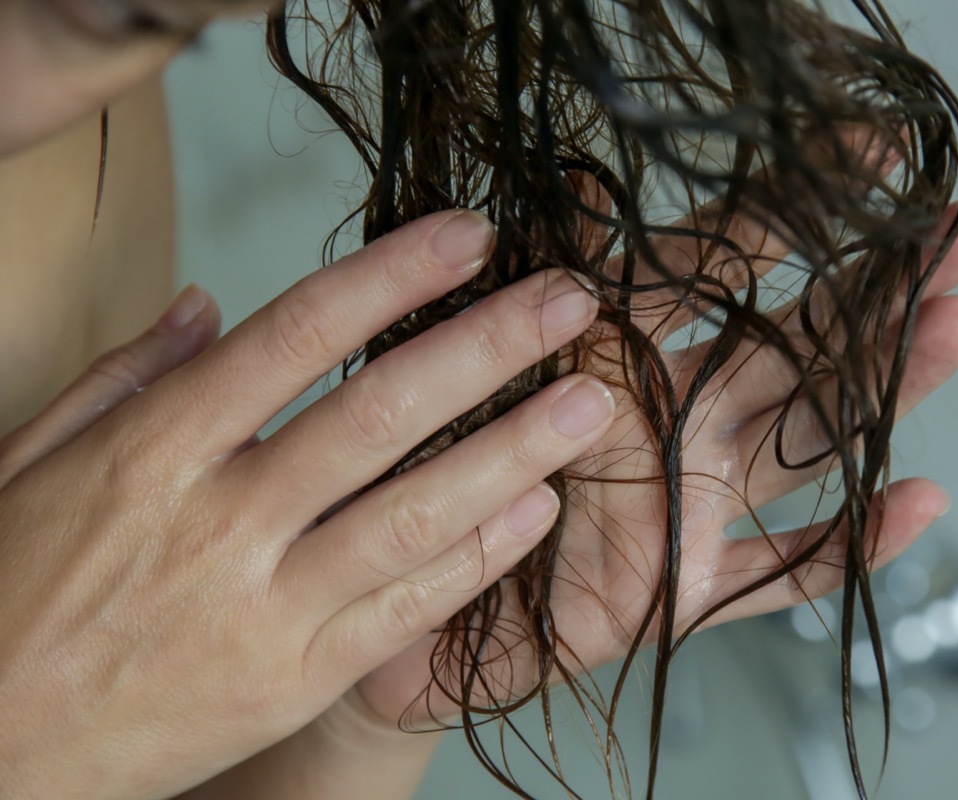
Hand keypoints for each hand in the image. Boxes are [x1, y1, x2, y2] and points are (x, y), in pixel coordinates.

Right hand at [0, 210, 614, 799]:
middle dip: (488, 348)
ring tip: (591, 403)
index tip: (468, 237)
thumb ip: (126, 378)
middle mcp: (218, 522)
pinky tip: (539, 508)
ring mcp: (264, 608)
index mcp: (152, 450)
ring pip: (414, 515)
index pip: (295, 337)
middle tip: (568, 301)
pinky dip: (479, 557)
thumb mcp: (29, 463)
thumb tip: (208, 306)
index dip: (392, 277)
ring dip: (515, 451)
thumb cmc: (11, 595)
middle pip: (378, 414)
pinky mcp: (296, 679)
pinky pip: (408, 611)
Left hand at [344, 198, 957, 726]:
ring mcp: (693, 508)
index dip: (800, 202)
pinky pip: (784, 572)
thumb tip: (588, 186)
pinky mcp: (687, 592)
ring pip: (809, 438)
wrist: (399, 606)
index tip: (879, 151)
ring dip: (883, 386)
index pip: (725, 264)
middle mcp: (675, 425)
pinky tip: (919, 501)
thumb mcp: (487, 373)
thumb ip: (550, 296)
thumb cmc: (433, 479)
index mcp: (623, 358)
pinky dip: (849, 545)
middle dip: (885, 287)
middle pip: (799, 344)